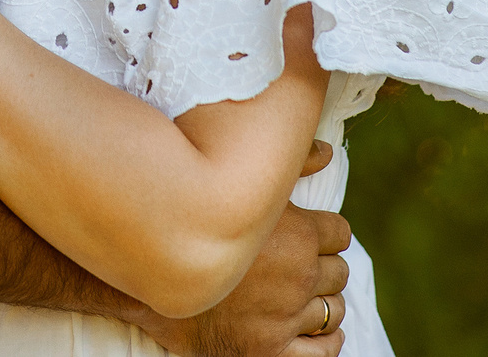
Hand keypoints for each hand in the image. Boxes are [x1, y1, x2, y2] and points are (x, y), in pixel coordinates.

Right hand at [142, 143, 352, 356]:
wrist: (147, 269)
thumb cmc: (191, 213)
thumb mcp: (241, 179)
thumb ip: (291, 162)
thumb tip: (327, 151)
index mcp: (298, 234)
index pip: (340, 234)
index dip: (326, 233)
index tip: (312, 235)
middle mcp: (297, 276)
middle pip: (338, 272)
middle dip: (322, 267)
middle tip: (299, 265)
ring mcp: (284, 317)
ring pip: (333, 310)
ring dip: (322, 302)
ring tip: (303, 296)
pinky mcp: (268, 349)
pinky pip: (322, 352)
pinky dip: (326, 341)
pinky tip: (316, 332)